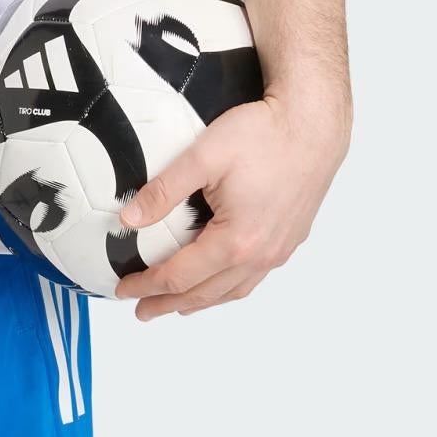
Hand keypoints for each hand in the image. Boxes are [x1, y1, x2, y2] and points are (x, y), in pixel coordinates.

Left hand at [111, 88, 349, 319]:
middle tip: (142, 310)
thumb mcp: (203, 156)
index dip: (148, 284)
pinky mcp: (288, 240)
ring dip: (200, 300)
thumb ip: (163, 190)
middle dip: (169, 303)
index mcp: (236, 240)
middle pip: (205, 292)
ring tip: (175, 305)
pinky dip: (228, 288)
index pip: (180, 275)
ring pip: (232, 290)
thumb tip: (129, 219)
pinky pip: (253, 278)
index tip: (124, 289)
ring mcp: (278, 250)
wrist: (312, 126)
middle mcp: (260, 255)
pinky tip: (219, 282)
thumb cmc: (263, 136)